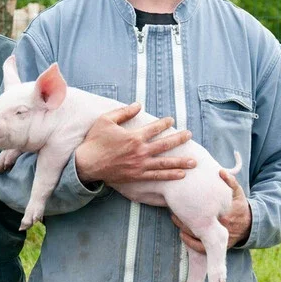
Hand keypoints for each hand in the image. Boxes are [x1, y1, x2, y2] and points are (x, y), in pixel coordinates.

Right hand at [74, 102, 194, 183]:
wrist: (86, 164)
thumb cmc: (94, 140)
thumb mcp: (106, 120)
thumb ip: (123, 112)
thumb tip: (138, 105)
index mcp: (134, 137)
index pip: (155, 128)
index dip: (165, 123)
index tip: (171, 120)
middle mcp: (140, 151)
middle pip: (165, 145)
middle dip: (179, 139)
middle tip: (189, 135)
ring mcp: (140, 165)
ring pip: (165, 163)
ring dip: (181, 162)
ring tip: (194, 161)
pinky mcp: (137, 176)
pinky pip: (157, 176)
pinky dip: (170, 175)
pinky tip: (181, 174)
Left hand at [171, 168, 251, 251]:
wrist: (250, 224)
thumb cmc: (239, 204)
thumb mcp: (237, 192)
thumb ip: (230, 181)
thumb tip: (220, 171)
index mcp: (225, 214)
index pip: (203, 211)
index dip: (189, 207)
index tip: (179, 199)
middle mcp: (221, 228)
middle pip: (197, 224)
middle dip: (183, 217)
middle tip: (172, 208)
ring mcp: (220, 238)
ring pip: (197, 236)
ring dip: (183, 228)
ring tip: (174, 218)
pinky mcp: (218, 246)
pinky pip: (201, 248)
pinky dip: (190, 242)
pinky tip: (182, 234)